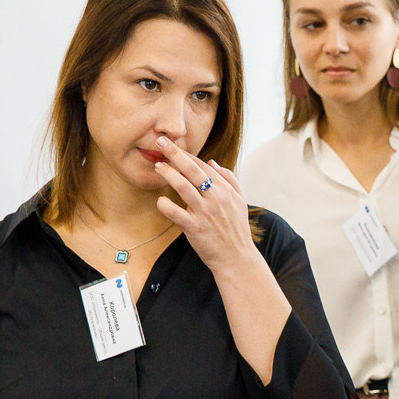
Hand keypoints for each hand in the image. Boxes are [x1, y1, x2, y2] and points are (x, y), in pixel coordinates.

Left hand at [153, 137, 257, 274]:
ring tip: (157, 167)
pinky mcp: (194, 227)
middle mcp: (215, 198)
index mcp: (225, 190)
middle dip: (175, 153)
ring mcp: (204, 212)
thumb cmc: (236, 230)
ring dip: (167, 173)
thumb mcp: (240, 201)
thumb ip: (230, 180)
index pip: (203, 165)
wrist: (237, 257)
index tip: (173, 145)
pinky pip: (175, 212)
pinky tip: (159, 200)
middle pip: (192, 169)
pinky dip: (164, 205)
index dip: (187, 154)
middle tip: (161, 141)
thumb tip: (213, 162)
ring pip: (182, 186)